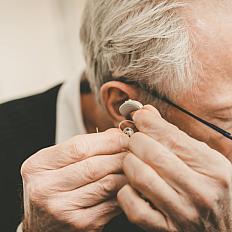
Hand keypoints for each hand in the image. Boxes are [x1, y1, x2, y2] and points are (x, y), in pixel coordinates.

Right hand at [21, 129, 128, 231]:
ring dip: (125, 172)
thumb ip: (82, 147)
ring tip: (134, 164)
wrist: (38, 224)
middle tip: (133, 149)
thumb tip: (115, 135)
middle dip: (120, 155)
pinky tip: (128, 183)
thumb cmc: (51, 186)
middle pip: (94, 166)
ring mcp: (63, 209)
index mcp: (38, 166)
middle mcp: (46, 189)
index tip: (123, 137)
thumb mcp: (55, 162)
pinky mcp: (81, 224)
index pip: (79, 147)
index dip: (107, 140)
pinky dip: (124, 190)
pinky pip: (112, 203)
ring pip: (107, 184)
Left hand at [118, 105, 231, 231]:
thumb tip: (146, 113)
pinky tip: (133, 186)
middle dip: (136, 140)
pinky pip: (132, 205)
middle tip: (135, 140)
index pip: (171, 137)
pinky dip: (126, 191)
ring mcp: (181, 213)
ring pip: (139, 175)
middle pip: (152, 153)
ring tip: (133, 160)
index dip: (149, 122)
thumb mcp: (205, 160)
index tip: (138, 116)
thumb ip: (176, 136)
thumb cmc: (211, 189)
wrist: (224, 229)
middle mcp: (199, 191)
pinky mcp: (164, 229)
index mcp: (212, 168)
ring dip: (129, 162)